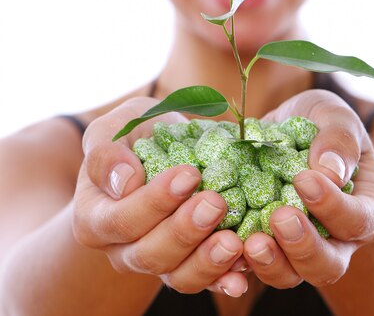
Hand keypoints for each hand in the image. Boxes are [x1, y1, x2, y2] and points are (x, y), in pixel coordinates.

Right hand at [72, 98, 246, 296]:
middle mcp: (121, 248)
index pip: (122, 219)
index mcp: (94, 217)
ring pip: (177, 275)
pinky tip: (243, 270)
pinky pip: (203, 279)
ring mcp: (155, 261)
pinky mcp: (185, 265)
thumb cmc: (132, 135)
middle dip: (185, 231)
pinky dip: (224, 277)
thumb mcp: (112, 130)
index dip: (156, 202)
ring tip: (233, 242)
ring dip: (207, 261)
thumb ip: (106, 153)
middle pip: (149, 254)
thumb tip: (124, 182)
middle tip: (215, 203)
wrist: (159, 145)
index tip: (189, 174)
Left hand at [243, 88, 373, 287]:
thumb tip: (330, 170)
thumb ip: (338, 138)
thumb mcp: (334, 115)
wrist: (289, 132)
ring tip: (250, 242)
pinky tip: (223, 243)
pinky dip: (237, 260)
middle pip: (327, 264)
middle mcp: (336, 239)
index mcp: (365, 208)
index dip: (333, 207)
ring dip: (270, 262)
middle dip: (303, 246)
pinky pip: (251, 265)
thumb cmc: (320, 122)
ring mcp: (297, 248)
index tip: (304, 180)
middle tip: (280, 217)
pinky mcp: (264, 245)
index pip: (357, 220)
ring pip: (289, 274)